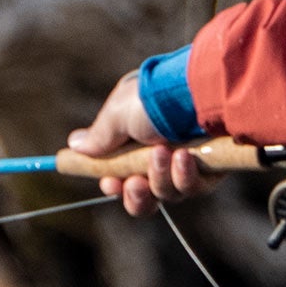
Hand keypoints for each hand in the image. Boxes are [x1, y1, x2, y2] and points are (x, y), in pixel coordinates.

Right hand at [65, 71, 221, 216]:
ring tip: (164, 152)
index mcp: (137, 140)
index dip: (115, 186)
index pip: (121, 177)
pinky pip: (193, 188)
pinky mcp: (210, 171)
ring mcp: (186, 164)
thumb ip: (99, 135)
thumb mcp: (118, 114)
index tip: (111, 183)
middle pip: (144, 195)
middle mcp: (162, 154)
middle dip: (136, 195)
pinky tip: (184, 156)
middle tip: (135, 182)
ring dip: (160, 177)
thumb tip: (75, 145)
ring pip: (167, 194)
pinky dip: (184, 176)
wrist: (200, 90)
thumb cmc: (155, 99)